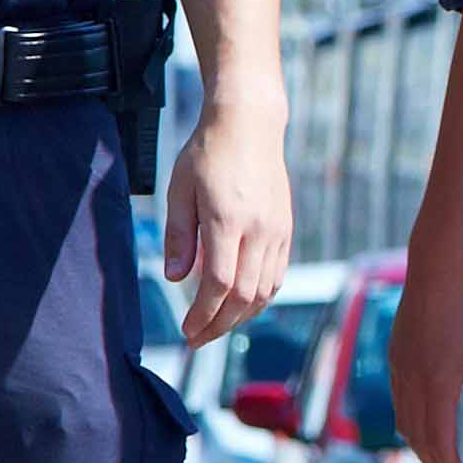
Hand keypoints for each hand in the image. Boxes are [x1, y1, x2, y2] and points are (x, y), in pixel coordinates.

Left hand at [163, 97, 290, 344]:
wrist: (249, 123)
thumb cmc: (208, 152)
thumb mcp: (180, 189)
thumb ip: (179, 236)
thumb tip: (177, 280)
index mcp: (228, 219)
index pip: (219, 283)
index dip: (203, 315)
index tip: (187, 331)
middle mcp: (259, 229)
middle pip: (244, 295)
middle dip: (220, 325)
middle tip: (197, 339)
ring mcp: (277, 230)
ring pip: (265, 290)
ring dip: (241, 316)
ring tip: (216, 326)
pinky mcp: (285, 228)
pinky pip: (276, 275)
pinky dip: (258, 297)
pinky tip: (240, 303)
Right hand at [392, 258, 462, 462]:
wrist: (436, 270)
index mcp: (437, 386)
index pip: (439, 444)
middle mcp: (412, 384)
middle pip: (419, 441)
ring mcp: (400, 371)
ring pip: (405, 424)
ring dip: (422, 449)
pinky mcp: (396, 359)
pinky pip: (399, 404)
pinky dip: (412, 426)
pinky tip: (423, 427)